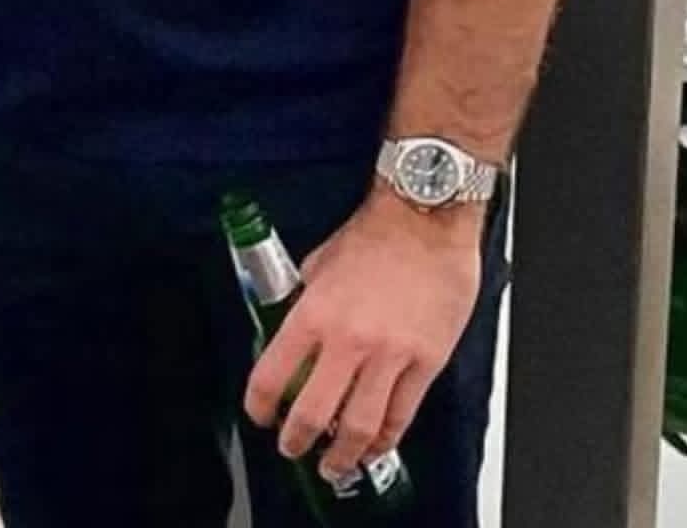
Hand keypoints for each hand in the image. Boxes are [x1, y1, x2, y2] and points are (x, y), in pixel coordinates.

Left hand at [243, 191, 482, 484]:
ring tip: (334, 465)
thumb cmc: (374, 235)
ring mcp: (390, 355)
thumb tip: (295, 331)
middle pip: (313, 412)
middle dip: (297, 440)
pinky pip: (401, 415)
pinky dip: (384, 440)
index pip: (273, 374)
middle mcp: (349, 340)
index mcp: (314, 312)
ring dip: (342, 455)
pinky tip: (374, 446)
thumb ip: (306, 302)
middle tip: (293, 448)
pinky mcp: (426, 363)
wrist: (426, 221)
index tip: (259, 415)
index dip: (259, 404)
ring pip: (360, 426)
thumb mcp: (319, 263)